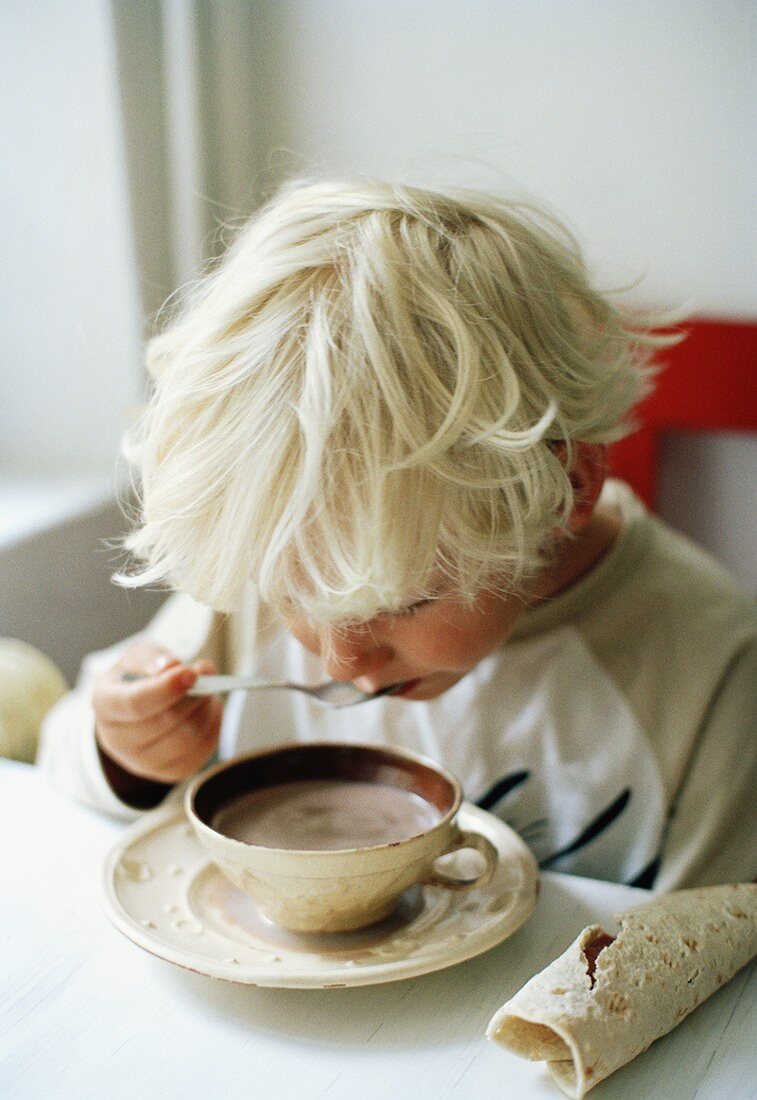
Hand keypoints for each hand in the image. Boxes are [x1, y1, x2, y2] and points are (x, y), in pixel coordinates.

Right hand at [92, 642, 222, 783]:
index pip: (134, 703)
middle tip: (207, 673)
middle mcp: (117, 740)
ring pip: (186, 739)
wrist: (138, 709)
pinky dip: (212, 726)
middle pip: (164, 722)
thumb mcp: (138, 658)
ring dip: (205, 710)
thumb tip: (171, 666)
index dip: (165, 689)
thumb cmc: (137, 679)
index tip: (190, 673)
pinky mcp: (169, 772)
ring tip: (208, 690)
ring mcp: (142, 762)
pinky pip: (201, 751)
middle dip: (193, 696)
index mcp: (104, 705)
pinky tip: (208, 709)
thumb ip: (152, 658)